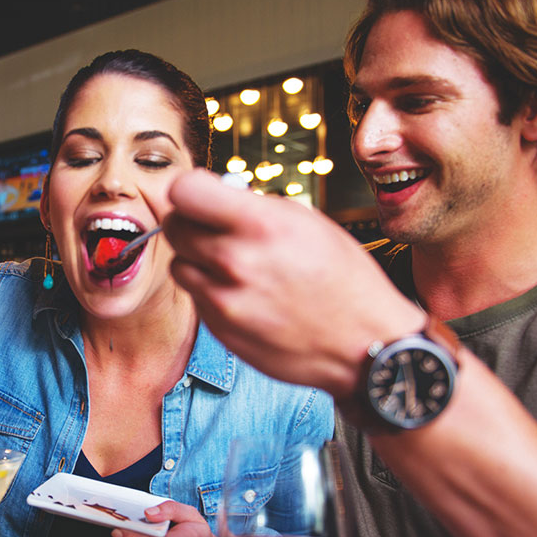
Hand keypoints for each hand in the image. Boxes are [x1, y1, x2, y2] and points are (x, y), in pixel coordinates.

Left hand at [164, 168, 423, 397]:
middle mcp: (235, 261)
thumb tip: (218, 196)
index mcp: (261, 224)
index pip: (184, 191)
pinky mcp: (220, 329)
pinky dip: (211, 291)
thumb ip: (256, 207)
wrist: (362, 345)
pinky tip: (245, 293)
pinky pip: (196, 297)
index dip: (191, 191)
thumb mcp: (309, 223)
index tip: (203, 196)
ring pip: (179, 264)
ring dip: (196, 260)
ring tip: (232, 264)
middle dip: (191, 222)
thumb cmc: (343, 280)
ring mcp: (224, 300)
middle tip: (213, 227)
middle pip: (174, 226)